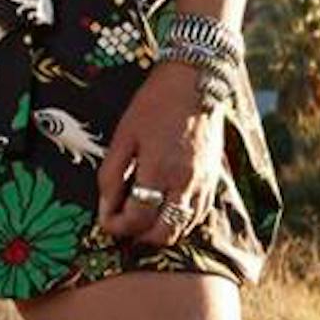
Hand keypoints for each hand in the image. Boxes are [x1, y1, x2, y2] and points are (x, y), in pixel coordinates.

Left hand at [96, 61, 224, 247]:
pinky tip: (165, 210)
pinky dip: (181, 222)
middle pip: (163, 234)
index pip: (137, 219)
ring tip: (142, 219)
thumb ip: (112, 174)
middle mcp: (185, 184)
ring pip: (184, 229)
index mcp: (159, 171)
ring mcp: (203, 184)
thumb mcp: (123, 135)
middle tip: (123, 224)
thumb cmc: (154, 105)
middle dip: (139, 236)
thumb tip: (105, 205)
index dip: (116, 226)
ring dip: (160, 231)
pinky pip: (199, 216)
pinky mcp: (214, 180)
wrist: (194, 83)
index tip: (105, 220)